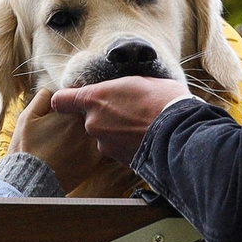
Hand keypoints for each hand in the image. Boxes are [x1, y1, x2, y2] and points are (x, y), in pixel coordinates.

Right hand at [11, 89, 113, 192]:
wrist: (30, 179)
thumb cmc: (26, 148)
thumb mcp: (27, 116)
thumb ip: (43, 97)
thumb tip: (55, 91)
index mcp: (71, 112)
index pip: (82, 98)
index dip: (74, 102)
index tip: (69, 108)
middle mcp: (85, 126)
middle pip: (92, 113)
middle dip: (85, 115)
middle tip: (68, 124)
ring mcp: (92, 144)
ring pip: (98, 129)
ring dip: (92, 129)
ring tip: (72, 137)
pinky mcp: (94, 160)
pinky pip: (100, 147)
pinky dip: (94, 145)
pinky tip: (78, 149)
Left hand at [50, 75, 186, 164]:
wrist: (180, 132)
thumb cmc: (163, 101)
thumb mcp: (140, 81)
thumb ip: (119, 87)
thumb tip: (120, 88)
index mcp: (95, 98)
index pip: (62, 100)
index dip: (66, 100)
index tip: (74, 100)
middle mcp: (93, 123)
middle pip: (90, 119)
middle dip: (105, 117)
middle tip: (128, 112)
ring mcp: (105, 144)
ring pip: (105, 136)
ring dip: (117, 132)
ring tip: (141, 126)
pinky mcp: (118, 160)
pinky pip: (118, 149)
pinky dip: (127, 145)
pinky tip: (145, 138)